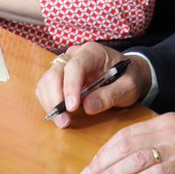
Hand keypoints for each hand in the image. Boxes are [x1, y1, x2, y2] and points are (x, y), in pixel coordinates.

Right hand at [35, 43, 150, 127]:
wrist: (127, 74)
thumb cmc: (128, 78)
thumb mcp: (128, 88)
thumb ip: (110, 95)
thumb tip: (87, 107)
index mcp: (93, 51)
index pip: (75, 66)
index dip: (71, 87)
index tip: (73, 108)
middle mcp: (75, 54)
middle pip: (55, 72)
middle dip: (56, 98)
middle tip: (64, 121)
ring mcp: (65, 64)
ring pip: (46, 80)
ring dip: (50, 102)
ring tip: (63, 121)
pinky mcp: (60, 76)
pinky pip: (46, 88)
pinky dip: (48, 102)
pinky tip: (60, 115)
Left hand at [80, 113, 174, 173]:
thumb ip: (162, 136)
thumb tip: (138, 150)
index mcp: (164, 122)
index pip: (126, 134)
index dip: (106, 149)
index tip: (93, 163)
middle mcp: (167, 131)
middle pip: (126, 145)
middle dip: (103, 162)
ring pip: (136, 158)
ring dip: (114, 173)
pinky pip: (159, 171)